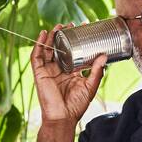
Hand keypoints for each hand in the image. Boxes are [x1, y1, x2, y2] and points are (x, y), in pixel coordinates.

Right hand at [31, 24, 106, 141]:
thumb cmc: (76, 106)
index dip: (76, 40)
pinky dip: (38, 44)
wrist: (63, 117)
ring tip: (59, 26)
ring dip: (52, 37)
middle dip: (64, 35)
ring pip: (48, 49)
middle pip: (59, 48)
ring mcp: (48, 71)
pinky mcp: (39, 73)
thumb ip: (96, 71)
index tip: (83, 28)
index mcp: (70, 72)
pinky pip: (37, 56)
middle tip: (71, 24)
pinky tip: (43, 34)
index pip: (73, 52)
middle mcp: (58, 70)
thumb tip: (104, 55)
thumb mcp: (90, 86)